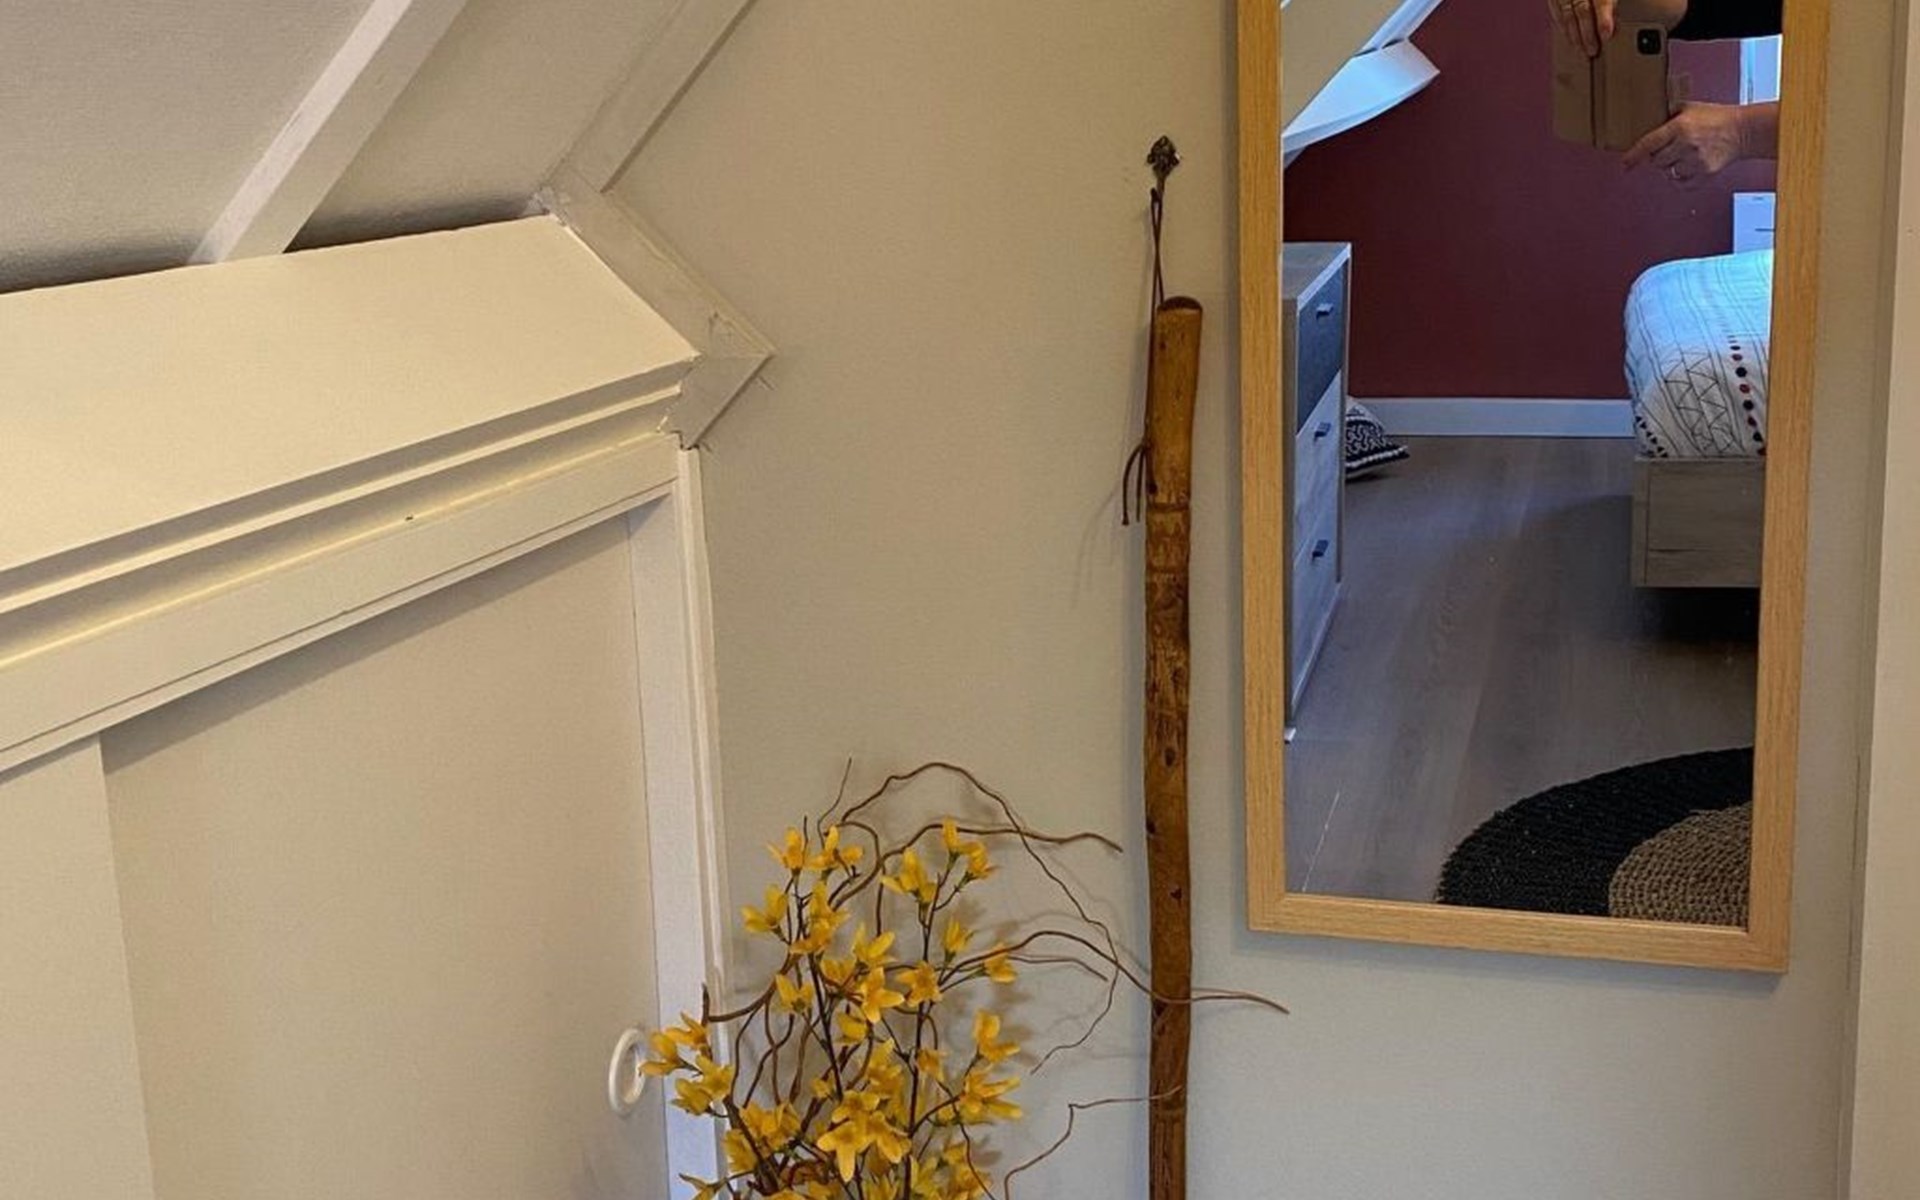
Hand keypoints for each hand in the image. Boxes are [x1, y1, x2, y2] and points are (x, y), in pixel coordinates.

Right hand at [1547, 0, 1616, 56]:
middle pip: (1581, 9)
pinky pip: (1554, 8)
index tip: (1607, 34)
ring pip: (1565, 12)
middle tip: (1592, 50)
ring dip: (1572, 33)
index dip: (1604, 18)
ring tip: (1580, 48)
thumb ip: (1611, 0)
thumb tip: (1616, 13)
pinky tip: (1567, 33)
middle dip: (1586, 33)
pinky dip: (1561, 22)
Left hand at [1623, 103, 1749, 182]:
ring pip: (1669, 172)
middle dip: (1659, 157)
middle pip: (1657, 161)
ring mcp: (1696, 161)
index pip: (1649, 144)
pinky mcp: (1705, 173)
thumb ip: (1668, 114)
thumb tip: (1645, 117)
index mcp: (1680, 127)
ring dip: (1671, 166)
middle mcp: (1686, 145)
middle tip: (1670, 148)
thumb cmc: (1716, 117)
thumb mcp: (1689, 108)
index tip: (1625, 164)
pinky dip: (1682, 178)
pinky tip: (1689, 166)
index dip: (1634, 155)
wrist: (1742, 130)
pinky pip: (1682, 183)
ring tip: (1684, 154)